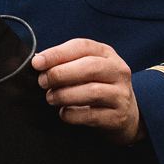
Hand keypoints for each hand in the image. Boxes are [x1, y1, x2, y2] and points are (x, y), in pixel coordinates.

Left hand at [31, 38, 146, 145]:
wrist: (127, 116)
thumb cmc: (99, 87)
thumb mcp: (87, 70)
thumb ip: (66, 63)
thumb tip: (37, 60)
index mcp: (106, 54)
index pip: (82, 46)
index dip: (57, 53)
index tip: (37, 62)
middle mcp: (118, 71)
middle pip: (89, 67)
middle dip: (60, 74)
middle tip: (43, 82)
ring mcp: (121, 94)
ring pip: (92, 91)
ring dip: (65, 95)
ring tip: (51, 98)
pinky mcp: (119, 117)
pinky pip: (92, 115)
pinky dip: (73, 115)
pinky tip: (64, 113)